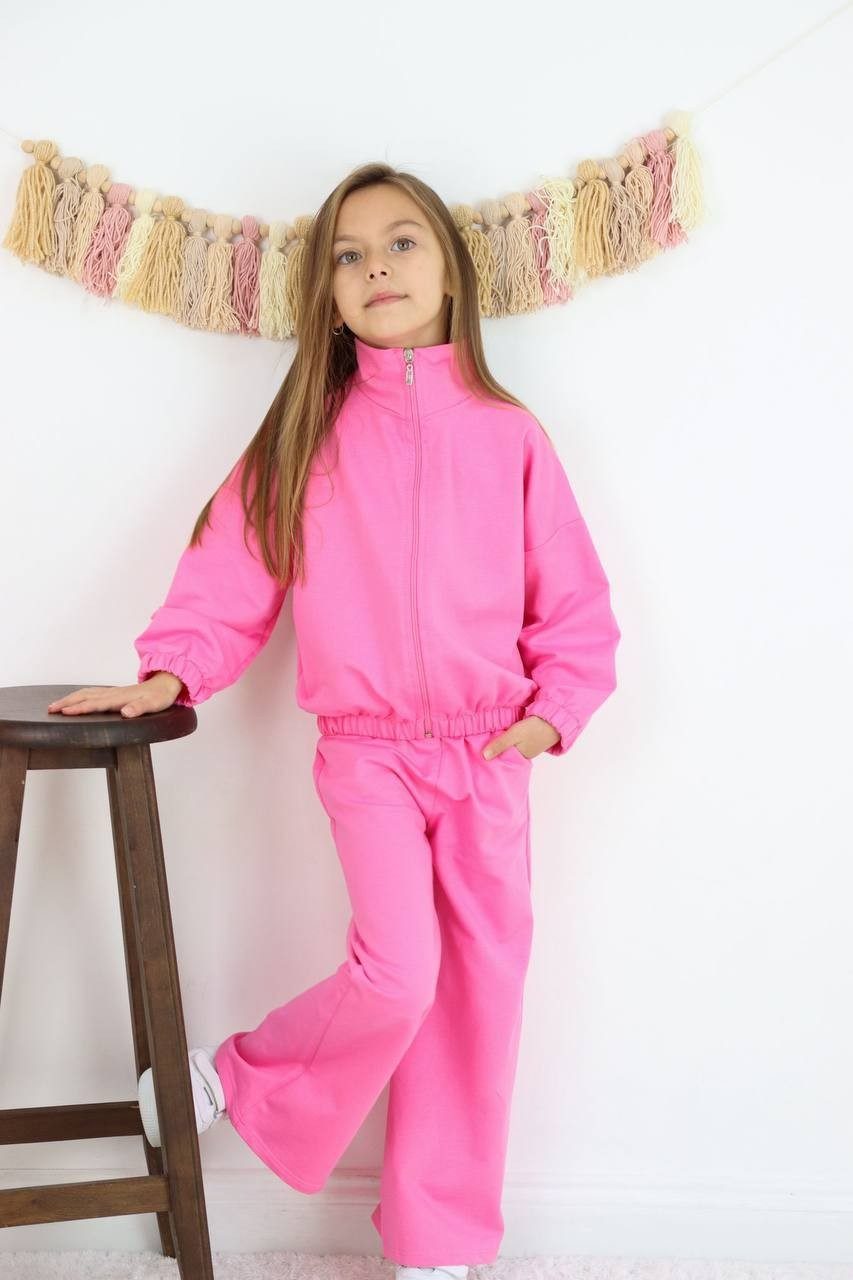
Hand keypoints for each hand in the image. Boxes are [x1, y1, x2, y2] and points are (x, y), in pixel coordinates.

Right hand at [46, 672, 185, 718]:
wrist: (166, 683)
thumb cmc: (160, 696)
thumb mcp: (153, 704)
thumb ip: (139, 708)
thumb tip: (126, 712)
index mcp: (120, 698)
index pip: (95, 704)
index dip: (80, 708)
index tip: (64, 712)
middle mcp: (113, 693)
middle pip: (85, 696)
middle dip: (67, 702)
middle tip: (50, 709)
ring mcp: (113, 692)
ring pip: (86, 693)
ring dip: (70, 698)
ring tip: (56, 705)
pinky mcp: (114, 693)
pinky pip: (92, 693)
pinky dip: (79, 695)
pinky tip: (75, 699)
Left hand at [482, 715, 558, 760]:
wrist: (553, 720)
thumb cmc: (534, 728)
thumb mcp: (514, 735)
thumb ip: (500, 744)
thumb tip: (484, 757)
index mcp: (519, 757)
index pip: (501, 759)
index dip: (491, 757)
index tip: (478, 755)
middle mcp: (523, 754)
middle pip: (505, 753)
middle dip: (495, 750)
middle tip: (479, 746)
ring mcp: (527, 746)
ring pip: (510, 746)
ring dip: (502, 742)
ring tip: (486, 738)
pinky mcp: (528, 738)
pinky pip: (515, 740)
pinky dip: (508, 737)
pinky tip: (502, 732)